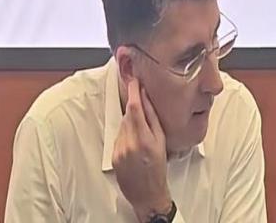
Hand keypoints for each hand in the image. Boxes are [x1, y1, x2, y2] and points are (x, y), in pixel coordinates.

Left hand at [112, 78, 172, 221]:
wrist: (147, 193)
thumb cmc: (158, 168)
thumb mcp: (161, 141)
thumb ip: (153, 119)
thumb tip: (146, 99)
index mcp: (145, 139)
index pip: (135, 108)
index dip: (133, 91)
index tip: (134, 81)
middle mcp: (130, 143)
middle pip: (128, 114)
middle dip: (134, 107)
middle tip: (142, 106)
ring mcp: (119, 149)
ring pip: (123, 124)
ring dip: (130, 122)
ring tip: (142, 133)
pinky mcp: (113, 155)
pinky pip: (119, 136)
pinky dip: (126, 134)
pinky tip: (134, 143)